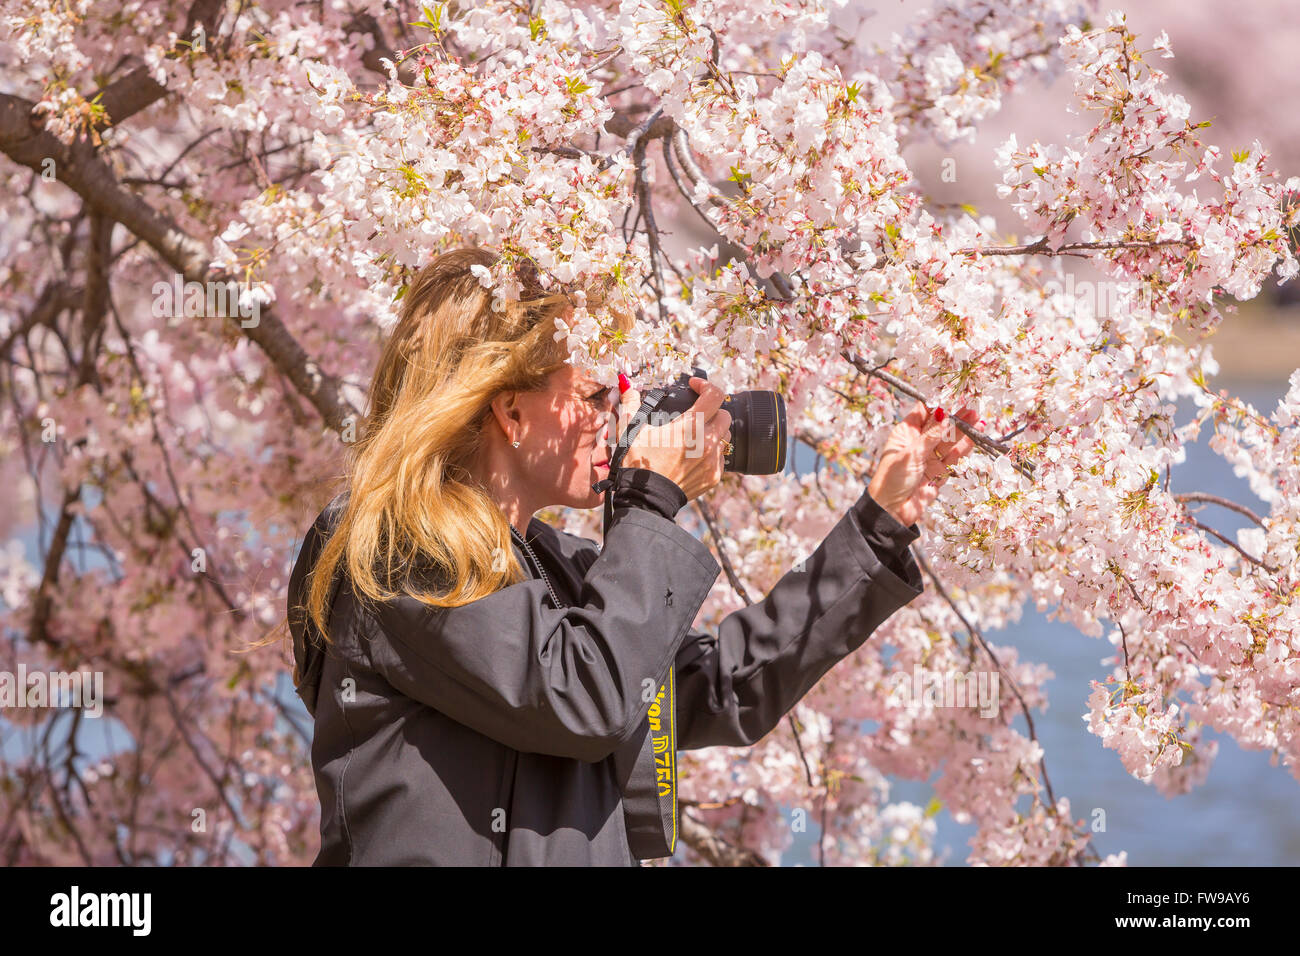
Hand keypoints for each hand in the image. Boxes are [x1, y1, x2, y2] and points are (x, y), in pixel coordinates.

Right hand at [620, 377, 731, 500]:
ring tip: (695, 436)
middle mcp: (707, 442)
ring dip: (713, 432)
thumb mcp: (632, 431)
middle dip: (711, 411)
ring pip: (725, 436)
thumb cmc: (639, 464)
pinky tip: (694, 456)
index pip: (714, 395)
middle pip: (724, 415)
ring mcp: (713, 460)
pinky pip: (721, 458)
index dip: (705, 385)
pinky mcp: (714, 476)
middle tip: (695, 414)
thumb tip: (626, 383)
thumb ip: (632, 403)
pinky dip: (711, 453)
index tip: (694, 386)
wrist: (646, 499)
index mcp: (691, 426)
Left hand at [868, 401, 978, 526]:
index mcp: (905, 434)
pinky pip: (954, 457)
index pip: (923, 413)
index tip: (953, 395)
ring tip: (977, 419)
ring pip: (949, 441)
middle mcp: (918, 444)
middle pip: (940, 426)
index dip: (937, 405)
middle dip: (955, 417)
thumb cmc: (891, 480)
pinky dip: (964, 447)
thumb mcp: (911, 454)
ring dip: (963, 431)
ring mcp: (930, 458)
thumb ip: (931, 436)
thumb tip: (944, 414)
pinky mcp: (939, 473)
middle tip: (971, 407)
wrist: (892, 511)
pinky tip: (975, 436)